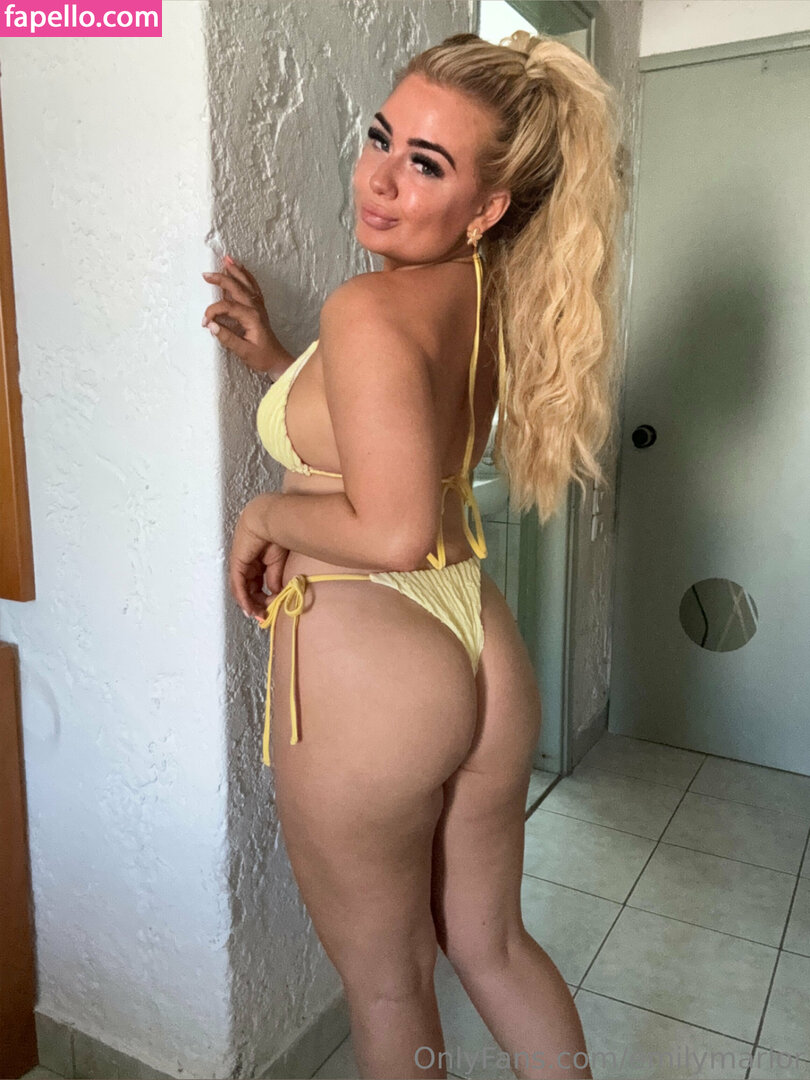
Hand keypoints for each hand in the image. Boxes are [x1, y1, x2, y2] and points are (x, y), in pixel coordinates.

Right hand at [202, 255, 282, 372]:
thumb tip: (211, 326)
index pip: (227, 306)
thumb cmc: (261, 357)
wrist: (277, 360)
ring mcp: (259, 306)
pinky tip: (241, 269)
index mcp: (251, 317)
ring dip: (236, 271)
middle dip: (221, 278)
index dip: (213, 311)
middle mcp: (255, 308)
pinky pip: (253, 287)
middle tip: (206, 274)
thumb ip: (227, 338)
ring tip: (227, 259)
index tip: (204, 322)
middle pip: (236, 288)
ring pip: (246, 283)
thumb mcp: (243, 352)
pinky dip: (247, 276)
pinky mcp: (259, 308)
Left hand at [229, 498, 288, 620]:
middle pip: (248, 590)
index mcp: (257, 563)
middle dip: (256, 605)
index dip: (263, 600)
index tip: (271, 611)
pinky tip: (250, 608)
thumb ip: (274, 579)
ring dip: (250, 604)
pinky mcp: (237, 564)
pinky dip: (243, 598)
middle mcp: (247, 565)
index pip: (256, 586)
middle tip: (264, 617)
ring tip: (258, 615)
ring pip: (241, 590)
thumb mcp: (278, 563)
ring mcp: (240, 565)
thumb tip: (274, 594)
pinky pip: (238, 585)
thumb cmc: (278, 535)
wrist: (271, 520)